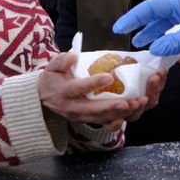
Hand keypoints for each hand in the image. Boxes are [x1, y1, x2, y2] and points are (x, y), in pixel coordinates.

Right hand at [37, 51, 163, 125]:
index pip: (79, 88)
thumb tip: (74, 55)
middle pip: (94, 110)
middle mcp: (73, 107)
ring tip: (136, 104)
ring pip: (102, 118)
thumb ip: (62, 60)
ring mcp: (81, 116)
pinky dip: (119, 120)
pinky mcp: (88, 120)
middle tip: (129, 101)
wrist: (43, 97)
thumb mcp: (52, 66)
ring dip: (120, 113)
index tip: (109, 77)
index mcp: (64, 92)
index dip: (93, 83)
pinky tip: (132, 112)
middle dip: (113, 106)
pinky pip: (105, 123)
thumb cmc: (52, 79)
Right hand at [113, 0, 179, 56]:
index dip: (134, 18)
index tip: (120, 28)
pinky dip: (170, 35)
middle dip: (144, 26)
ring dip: (156, 32)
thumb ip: (174, 42)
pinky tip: (166, 44)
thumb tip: (153, 48)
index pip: (152, 7)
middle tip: (131, 38)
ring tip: (145, 43)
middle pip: (158, 13)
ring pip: (169, 21)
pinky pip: (179, 27)